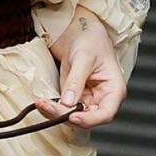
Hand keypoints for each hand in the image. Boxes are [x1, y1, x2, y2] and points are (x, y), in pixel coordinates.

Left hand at [34, 6, 126, 129]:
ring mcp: (88, 101)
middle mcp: (102, 100)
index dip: (89, 119)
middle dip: (66, 116)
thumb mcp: (84, 58)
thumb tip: (68, 102)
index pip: (105, 114)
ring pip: (73, 117)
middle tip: (48, 106)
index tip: (72, 116)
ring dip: (55, 114)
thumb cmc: (91, 43)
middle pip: (87, 119)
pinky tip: (42, 102)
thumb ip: (76, 81)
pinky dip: (52, 108)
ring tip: (41, 103)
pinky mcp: (75, 100)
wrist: (81, 36)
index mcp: (114, 90)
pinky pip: (64, 110)